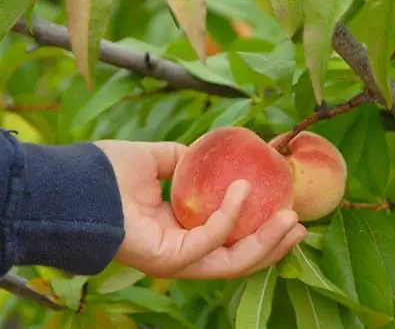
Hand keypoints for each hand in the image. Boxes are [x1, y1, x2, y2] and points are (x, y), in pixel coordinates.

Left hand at [94, 140, 307, 278]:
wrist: (74, 183)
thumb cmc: (108, 173)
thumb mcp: (156, 159)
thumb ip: (184, 160)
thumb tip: (206, 153)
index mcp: (181, 230)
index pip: (229, 240)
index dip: (259, 230)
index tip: (285, 211)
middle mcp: (182, 250)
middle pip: (237, 258)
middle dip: (272, 245)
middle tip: (300, 225)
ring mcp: (176, 259)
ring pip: (232, 262)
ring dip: (265, 242)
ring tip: (292, 221)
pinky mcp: (168, 258)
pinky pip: (208, 241)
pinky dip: (229, 217)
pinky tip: (243, 191)